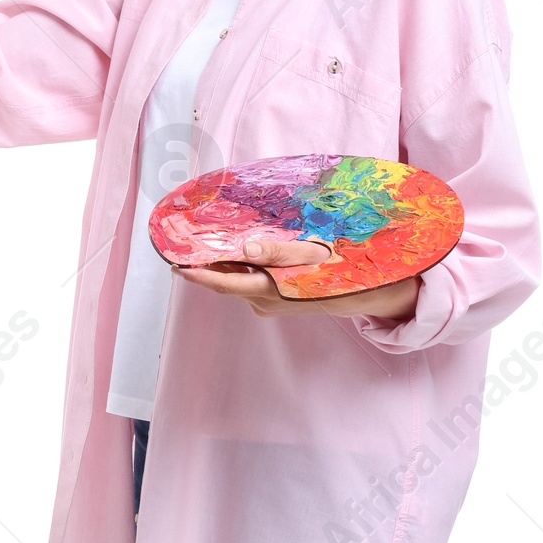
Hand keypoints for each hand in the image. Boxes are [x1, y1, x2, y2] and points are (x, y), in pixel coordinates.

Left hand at [178, 232, 420, 320]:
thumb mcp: (315, 255)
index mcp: (270, 290)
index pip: (225, 282)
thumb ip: (280, 251)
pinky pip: (250, 281)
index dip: (198, 274)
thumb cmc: (343, 270)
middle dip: (205, 263)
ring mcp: (268, 302)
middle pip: (227, 279)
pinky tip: (241, 249)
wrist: (367, 294)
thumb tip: (247, 247)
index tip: (175, 264)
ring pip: (239, 279)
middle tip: (184, 244)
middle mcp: (264, 301)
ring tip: (209, 240)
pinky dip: (242, 266)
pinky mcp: (274, 299)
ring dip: (225, 262)